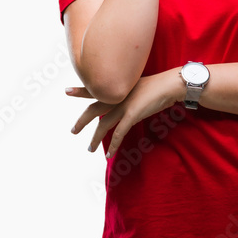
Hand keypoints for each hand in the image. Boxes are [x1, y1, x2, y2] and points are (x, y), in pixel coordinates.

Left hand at [67, 70, 181, 158]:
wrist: (170, 84)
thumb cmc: (159, 85)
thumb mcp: (139, 86)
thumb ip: (128, 95)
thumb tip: (124, 105)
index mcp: (117, 88)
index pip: (94, 90)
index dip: (80, 91)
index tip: (66, 91)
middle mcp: (117, 96)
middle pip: (92, 109)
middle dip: (81, 121)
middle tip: (73, 131)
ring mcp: (123, 105)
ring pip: (103, 125)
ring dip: (95, 138)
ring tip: (90, 148)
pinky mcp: (132, 114)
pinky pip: (119, 133)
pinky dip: (113, 145)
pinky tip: (109, 154)